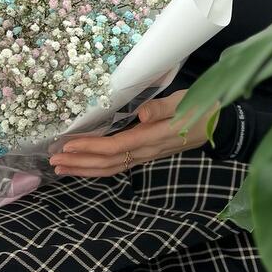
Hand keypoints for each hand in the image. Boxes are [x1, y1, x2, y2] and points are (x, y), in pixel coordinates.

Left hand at [47, 89, 218, 176]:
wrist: (219, 124)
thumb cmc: (201, 108)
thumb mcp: (185, 102)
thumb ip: (162, 108)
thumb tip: (141, 115)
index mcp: (152, 137)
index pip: (115, 147)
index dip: (89, 148)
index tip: (67, 145)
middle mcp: (146, 151)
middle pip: (108, 163)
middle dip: (79, 163)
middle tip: (52, 159)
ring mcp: (146, 155)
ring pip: (111, 168)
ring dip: (85, 169)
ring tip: (61, 167)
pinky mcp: (146, 154)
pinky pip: (118, 165)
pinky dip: (98, 167)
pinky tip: (85, 165)